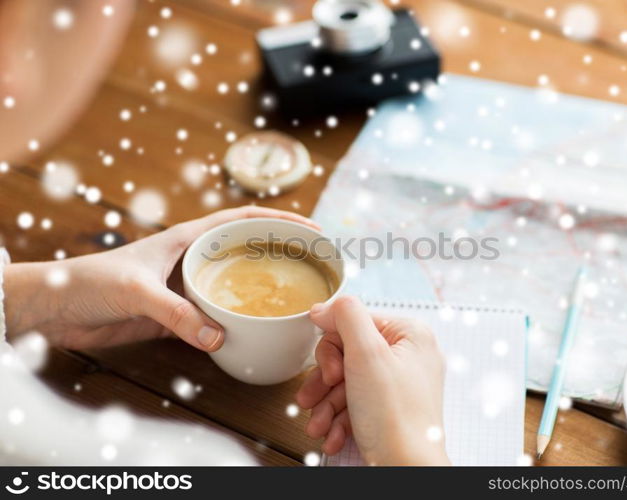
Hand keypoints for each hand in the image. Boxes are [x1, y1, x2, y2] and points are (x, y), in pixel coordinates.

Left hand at [3, 206, 318, 350]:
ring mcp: (186, 289)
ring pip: (233, 287)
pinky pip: (214, 319)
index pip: (243, 220)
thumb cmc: (90, 282)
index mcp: (187, 238)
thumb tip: (219, 339)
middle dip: (279, 255)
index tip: (311, 229)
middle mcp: (192, 260)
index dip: (278, 220)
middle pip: (245, 251)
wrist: (55, 309)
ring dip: (259, 293)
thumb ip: (176, 313)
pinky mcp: (176, 316)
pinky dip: (234, 325)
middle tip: (311, 268)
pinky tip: (251, 334)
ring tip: (291, 303)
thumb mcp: (136, 291)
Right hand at [296, 296, 449, 465]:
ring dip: (326, 406)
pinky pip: (356, 405)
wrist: (406, 469)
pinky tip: (332, 436)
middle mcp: (409, 356)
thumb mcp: (366, 353)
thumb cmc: (395, 417)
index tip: (329, 371)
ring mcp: (400, 385)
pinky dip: (339, 421)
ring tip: (319, 425)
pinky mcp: (390, 410)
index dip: (333, 347)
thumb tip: (325, 306)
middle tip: (316, 397)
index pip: (356, 322)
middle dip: (325, 382)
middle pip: (348, 353)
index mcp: (410, 334)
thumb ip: (346, 317)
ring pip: (348, 383)